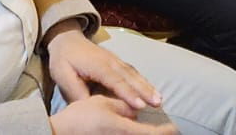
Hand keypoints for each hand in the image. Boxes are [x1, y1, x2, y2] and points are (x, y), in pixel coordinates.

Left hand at [47, 27, 163, 112]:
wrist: (66, 39)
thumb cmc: (64, 59)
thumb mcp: (62, 75)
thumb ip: (75, 91)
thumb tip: (89, 106)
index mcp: (98, 65)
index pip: (115, 81)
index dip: (128, 94)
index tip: (139, 105)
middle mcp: (111, 61)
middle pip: (130, 77)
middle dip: (145, 90)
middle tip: (157, 102)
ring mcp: (116, 61)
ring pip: (134, 74)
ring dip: (147, 86)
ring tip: (159, 99)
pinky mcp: (117, 63)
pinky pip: (132, 72)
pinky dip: (143, 81)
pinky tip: (150, 90)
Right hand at [50, 95, 174, 134]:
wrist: (60, 132)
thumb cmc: (80, 116)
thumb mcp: (102, 103)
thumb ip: (123, 106)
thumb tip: (137, 110)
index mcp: (122, 129)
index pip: (151, 133)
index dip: (165, 131)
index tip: (174, 127)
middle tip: (168, 131)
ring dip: (145, 134)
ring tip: (153, 130)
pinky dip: (135, 134)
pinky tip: (135, 131)